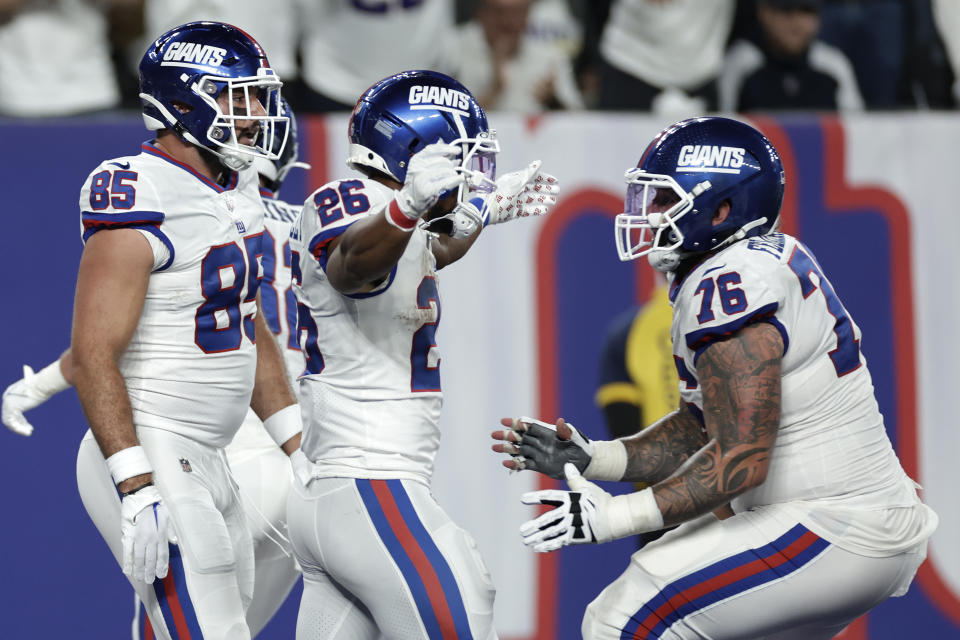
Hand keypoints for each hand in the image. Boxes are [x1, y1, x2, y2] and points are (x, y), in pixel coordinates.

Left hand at [2, 365, 52, 435]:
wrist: (41, 384)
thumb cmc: (41, 384)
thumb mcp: (33, 384)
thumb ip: (29, 382)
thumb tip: (27, 368)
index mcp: (10, 392)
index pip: (12, 409)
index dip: (19, 419)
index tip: (28, 425)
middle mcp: (7, 398)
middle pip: (10, 415)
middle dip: (19, 424)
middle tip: (29, 429)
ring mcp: (8, 403)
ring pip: (9, 421)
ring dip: (18, 428)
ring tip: (28, 432)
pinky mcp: (11, 408)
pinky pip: (11, 422)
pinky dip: (18, 428)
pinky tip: (27, 432)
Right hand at [120, 485, 171, 582]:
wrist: (141, 495)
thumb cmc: (157, 504)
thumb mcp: (169, 515)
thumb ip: (171, 530)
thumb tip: (174, 542)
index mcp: (161, 534)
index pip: (162, 554)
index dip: (162, 566)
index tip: (162, 575)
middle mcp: (150, 537)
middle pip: (150, 559)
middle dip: (150, 572)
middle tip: (149, 581)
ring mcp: (138, 537)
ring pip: (139, 558)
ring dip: (139, 570)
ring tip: (140, 578)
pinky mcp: (128, 535)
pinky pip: (127, 551)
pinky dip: (127, 562)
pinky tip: (127, 571)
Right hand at [395, 141, 465, 219]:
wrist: (410, 201)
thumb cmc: (419, 184)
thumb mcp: (424, 168)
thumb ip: (437, 160)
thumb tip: (453, 156)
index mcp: (416, 159)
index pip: (433, 149)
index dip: (447, 148)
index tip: (456, 150)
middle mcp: (417, 168)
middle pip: (442, 160)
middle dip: (451, 165)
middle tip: (454, 169)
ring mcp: (421, 178)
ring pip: (445, 170)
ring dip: (453, 173)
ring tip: (453, 176)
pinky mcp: (427, 190)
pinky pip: (446, 182)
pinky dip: (455, 180)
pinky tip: (459, 179)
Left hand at [484, 161, 558, 224]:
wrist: (486, 212)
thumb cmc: (500, 195)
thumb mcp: (516, 184)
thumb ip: (528, 173)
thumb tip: (539, 162)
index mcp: (514, 180)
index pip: (531, 176)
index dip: (544, 178)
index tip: (555, 181)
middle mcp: (514, 189)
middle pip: (533, 188)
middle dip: (545, 189)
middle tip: (557, 191)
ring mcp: (514, 201)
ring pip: (531, 199)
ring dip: (542, 199)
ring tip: (553, 201)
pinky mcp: (513, 212)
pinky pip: (526, 210)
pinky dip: (535, 209)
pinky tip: (544, 210)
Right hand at [491, 416, 592, 478]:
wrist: (584, 461)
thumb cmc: (579, 444)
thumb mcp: (573, 436)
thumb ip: (565, 430)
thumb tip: (560, 423)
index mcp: (545, 432)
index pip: (528, 426)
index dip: (516, 423)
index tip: (504, 421)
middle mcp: (539, 442)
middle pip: (520, 438)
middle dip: (507, 436)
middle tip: (494, 434)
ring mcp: (538, 454)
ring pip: (519, 450)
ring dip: (507, 449)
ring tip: (494, 447)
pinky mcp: (539, 465)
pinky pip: (525, 464)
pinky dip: (515, 464)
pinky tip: (506, 463)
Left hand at [520, 464, 662, 551]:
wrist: (616, 518)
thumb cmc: (601, 500)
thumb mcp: (587, 488)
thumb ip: (575, 479)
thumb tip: (567, 465)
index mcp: (571, 498)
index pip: (550, 497)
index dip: (536, 498)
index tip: (523, 499)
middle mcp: (571, 512)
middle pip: (549, 520)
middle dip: (534, 526)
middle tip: (521, 531)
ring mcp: (574, 526)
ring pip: (552, 533)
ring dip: (538, 538)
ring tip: (525, 541)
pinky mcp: (578, 537)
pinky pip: (560, 542)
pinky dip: (549, 545)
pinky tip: (538, 548)